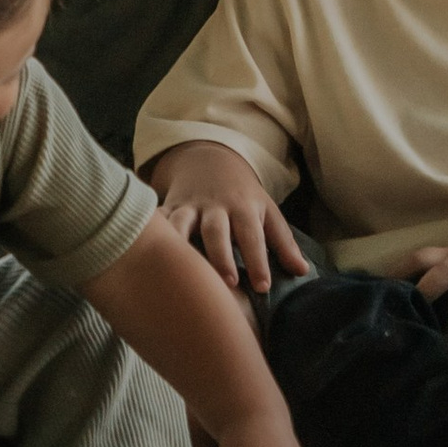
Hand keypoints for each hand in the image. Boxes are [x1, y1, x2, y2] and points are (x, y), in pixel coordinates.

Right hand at [148, 141, 306, 292]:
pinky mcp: (170, 208)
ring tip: (182, 270)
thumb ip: (283, 243)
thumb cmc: (243, 196)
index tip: (263, 286)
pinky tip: (143, 250)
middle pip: (217, 231)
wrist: (209, 160)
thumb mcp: (267, 212)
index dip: (258, 260)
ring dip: (183, 244)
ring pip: (183, 224)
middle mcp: (216, 207)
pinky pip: (158, 219)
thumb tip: (304, 272)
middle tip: (229, 283)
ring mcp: (190, 206)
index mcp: (244, 208)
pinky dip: (152, 231)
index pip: (253, 235)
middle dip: (221, 256)